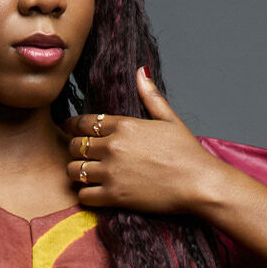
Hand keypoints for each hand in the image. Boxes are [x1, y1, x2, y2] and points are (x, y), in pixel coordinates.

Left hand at [63, 69, 220, 214]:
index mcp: (124, 125)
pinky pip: (83, 195)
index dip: (72, 126)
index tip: (68, 130)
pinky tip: (94, 193)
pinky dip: (85, 195)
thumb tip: (141, 72)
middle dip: (74, 150)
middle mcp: (113, 146)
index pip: (83, 122)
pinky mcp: (114, 196)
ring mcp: (111, 172)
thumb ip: (151, 97)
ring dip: (77, 173)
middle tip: (81, 156)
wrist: (198, 183)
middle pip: (74, 146)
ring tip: (86, 175)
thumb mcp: (170, 119)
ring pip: (74, 171)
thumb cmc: (188, 153)